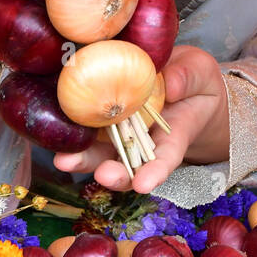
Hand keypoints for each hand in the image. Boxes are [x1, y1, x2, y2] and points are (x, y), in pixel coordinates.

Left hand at [53, 45, 229, 194]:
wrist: (179, 79)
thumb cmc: (195, 80)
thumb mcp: (200, 72)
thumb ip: (188, 77)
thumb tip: (170, 85)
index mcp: (174, 134)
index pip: (165, 157)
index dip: (155, 172)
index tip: (144, 185)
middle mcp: (144, 142)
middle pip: (127, 165)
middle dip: (114, 174)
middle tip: (101, 175)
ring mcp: (121, 133)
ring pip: (102, 152)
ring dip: (84, 159)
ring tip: (65, 160)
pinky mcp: (103, 119)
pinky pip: (88, 127)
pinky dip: (74, 133)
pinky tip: (57, 131)